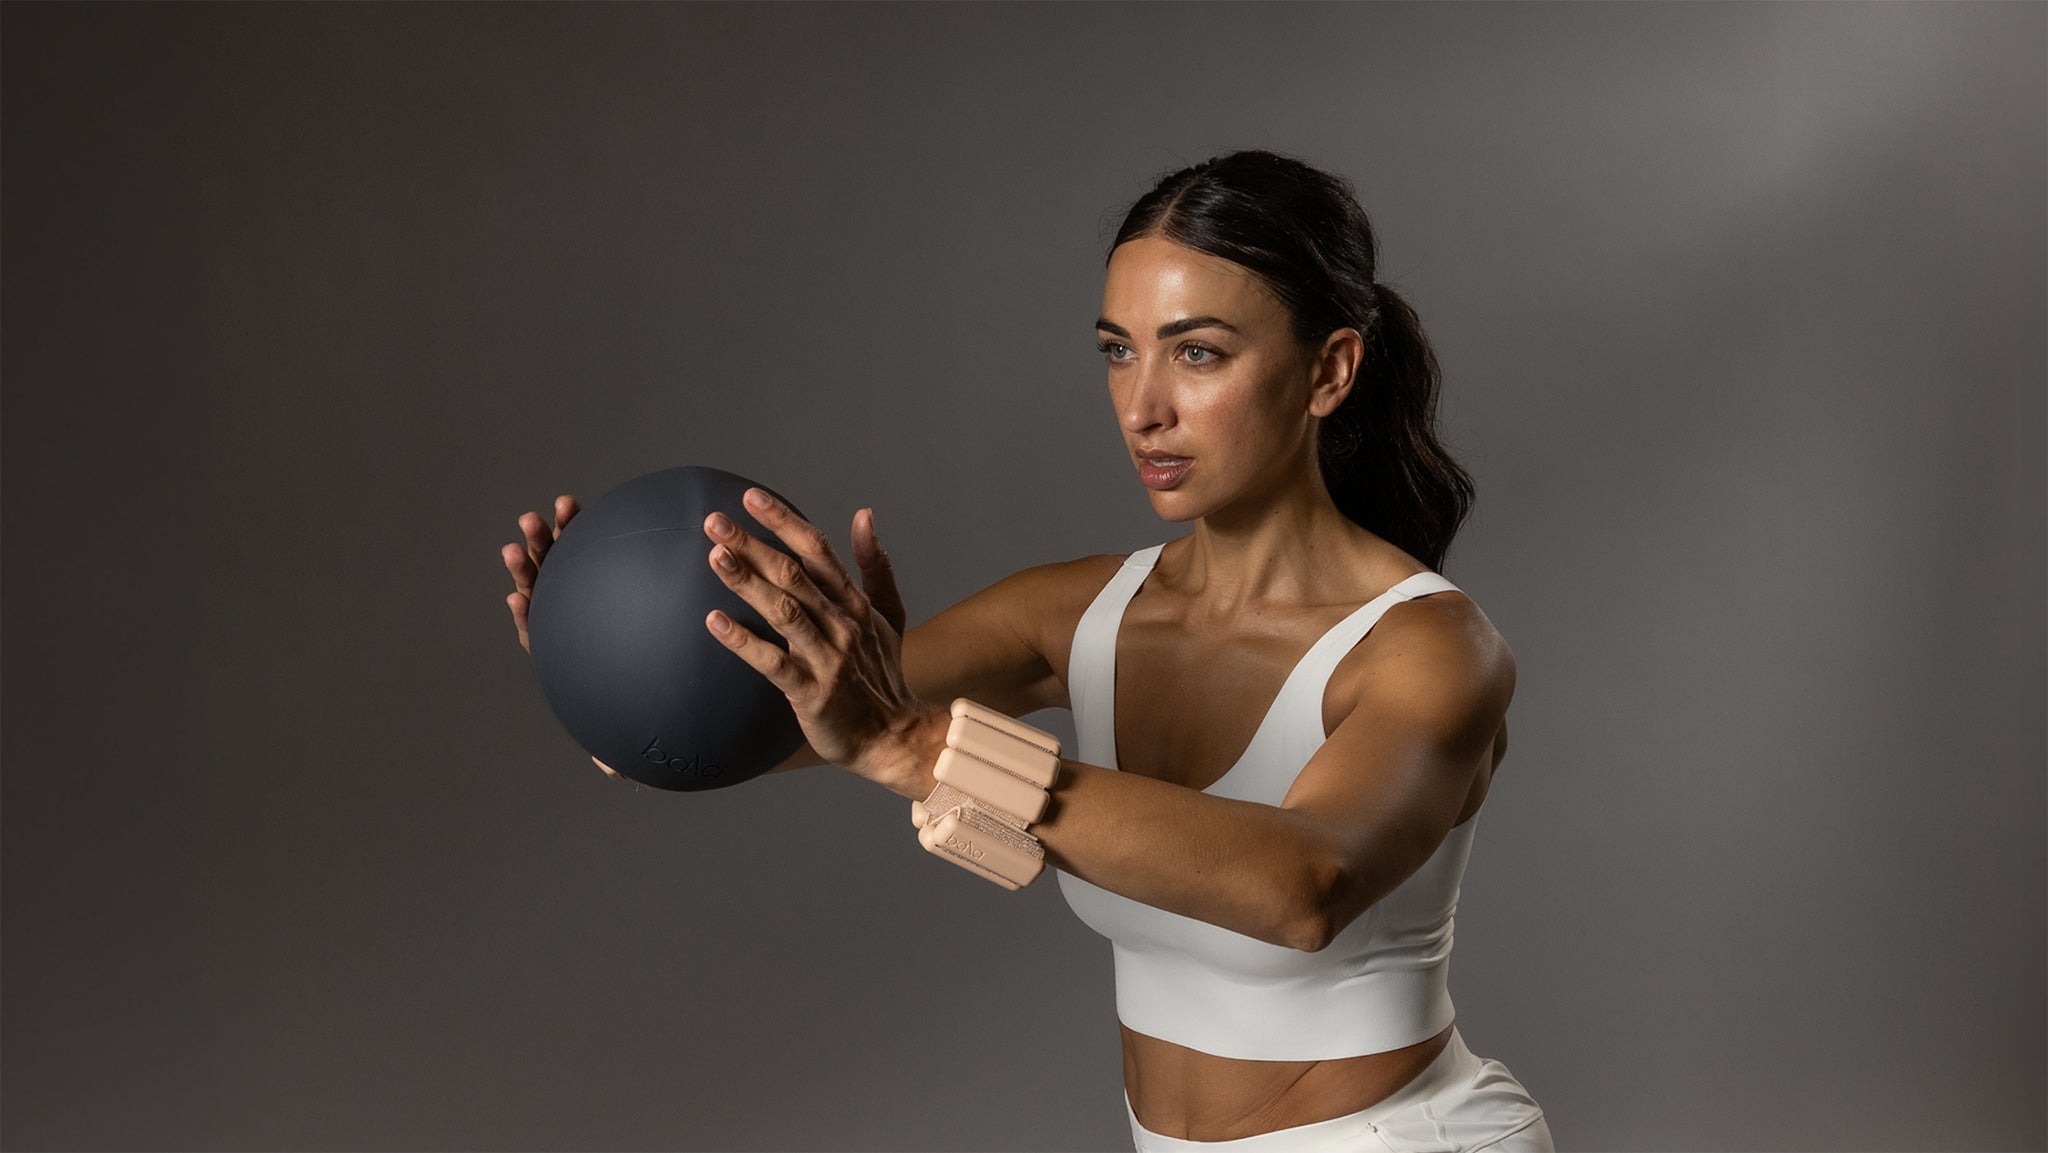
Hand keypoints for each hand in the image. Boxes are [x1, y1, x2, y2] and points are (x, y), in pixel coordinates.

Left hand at [501, 493, 623, 783]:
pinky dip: (583, 530)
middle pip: (540, 590)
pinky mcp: (603, 574)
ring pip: (560, 563)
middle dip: (527, 564)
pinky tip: (581, 508)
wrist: (657, 680)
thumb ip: (617, 751)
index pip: (537, 633)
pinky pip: (589, 550)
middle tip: (521, 538)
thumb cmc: (642, 705)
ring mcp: (583, 594)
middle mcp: (568, 621)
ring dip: (550, 537)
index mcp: (565, 654)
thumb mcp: (630, 736)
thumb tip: (612, 769)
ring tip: (548, 510)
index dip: (526, 616)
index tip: (517, 598)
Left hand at [701, 488, 941, 795]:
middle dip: (753, 544)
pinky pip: (772, 663)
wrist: (893, 736)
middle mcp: (842, 624)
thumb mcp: (889, 614)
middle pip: (794, 574)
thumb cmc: (882, 674)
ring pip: (784, 611)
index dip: (784, 521)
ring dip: (748, 582)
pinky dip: (744, 642)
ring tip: (715, 557)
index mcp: (855, 603)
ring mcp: (828, 658)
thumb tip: (863, 514)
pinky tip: (714, 622)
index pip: (818, 550)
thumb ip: (875, 565)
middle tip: (714, 521)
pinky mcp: (811, 693)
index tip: (751, 498)